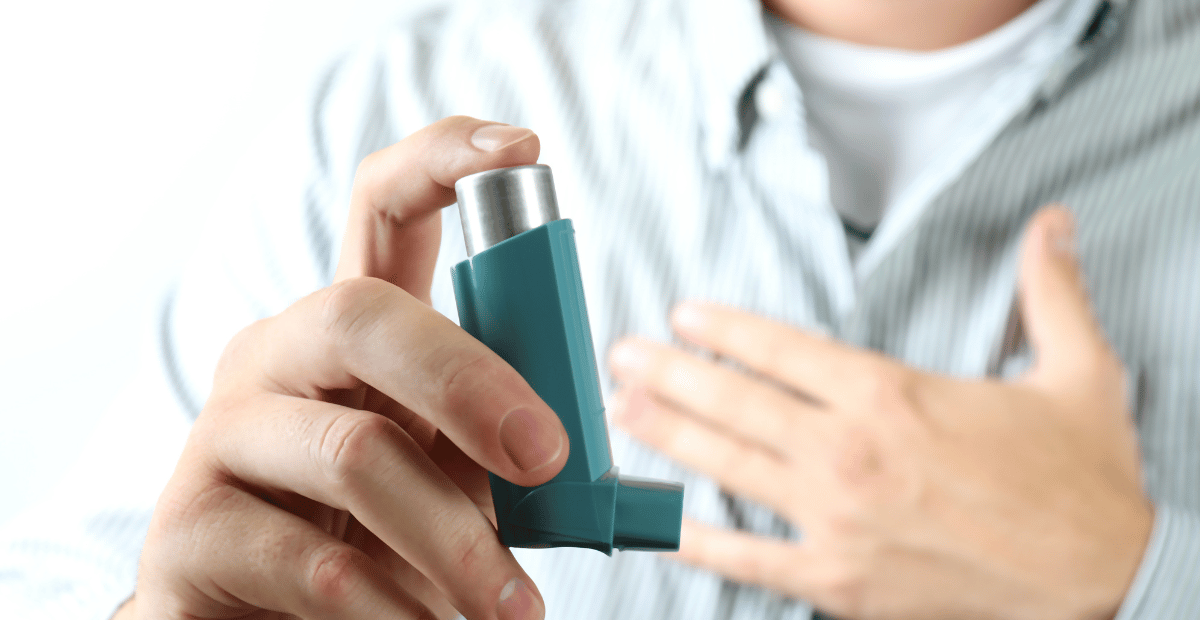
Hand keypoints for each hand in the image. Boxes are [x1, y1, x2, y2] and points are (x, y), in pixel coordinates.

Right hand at [119, 117, 566, 619]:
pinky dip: (395, 607)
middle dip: (470, 383)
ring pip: (356, 454)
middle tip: (547, 460)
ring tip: (514, 607)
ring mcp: (220, 434)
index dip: (446, 160)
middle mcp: (277, 357)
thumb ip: (498, 437)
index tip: (525, 148)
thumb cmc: (381, 536)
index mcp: (350, 330)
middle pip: (362, 315)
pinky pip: (316, 563)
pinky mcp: (186, 529)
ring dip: (457, 541)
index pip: (383, 209)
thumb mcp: (451, 471)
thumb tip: (567, 450)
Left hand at [607, 207, 1152, 619]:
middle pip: (735, 401)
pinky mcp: (838, 580)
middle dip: (669, 374)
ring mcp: (836, 519)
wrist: (1106, 578)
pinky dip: (693, 539)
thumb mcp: (1079, 373)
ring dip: (667, 435)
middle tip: (622, 356)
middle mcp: (850, 453)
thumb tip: (1052, 224)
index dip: (723, 328)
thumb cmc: (1081, 483)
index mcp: (891, 396)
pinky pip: (746, 558)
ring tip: (620, 412)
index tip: (682, 314)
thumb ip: (1050, 292)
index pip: (782, 350)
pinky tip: (654, 522)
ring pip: (728, 466)